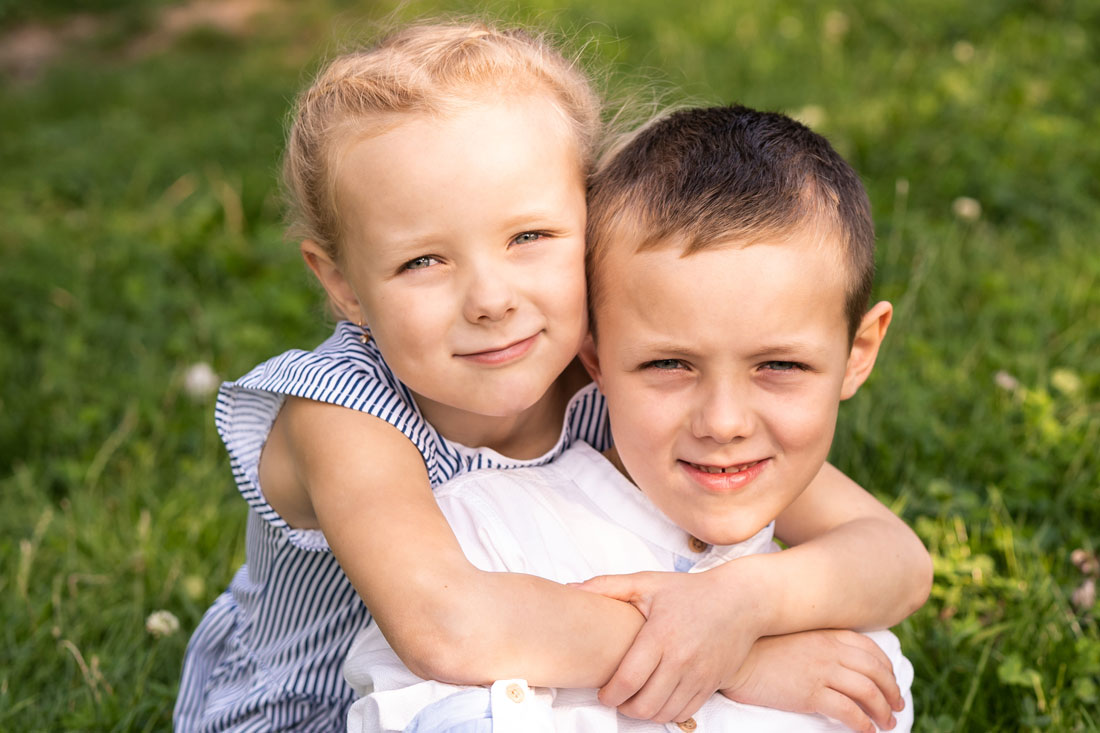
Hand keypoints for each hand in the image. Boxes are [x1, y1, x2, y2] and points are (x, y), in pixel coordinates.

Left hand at [573, 569, 762, 723]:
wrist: (741, 601)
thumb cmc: (690, 591)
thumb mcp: (648, 582)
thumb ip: (608, 586)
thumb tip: (573, 588)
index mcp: (661, 635)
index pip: (628, 680)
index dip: (609, 695)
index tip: (601, 693)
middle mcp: (681, 659)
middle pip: (644, 704)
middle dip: (623, 708)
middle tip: (615, 698)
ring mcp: (699, 675)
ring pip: (664, 713)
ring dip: (643, 713)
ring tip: (634, 700)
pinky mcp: (712, 684)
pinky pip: (685, 712)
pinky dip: (667, 714)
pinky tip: (657, 700)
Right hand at [721, 629, 904, 732]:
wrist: (735, 657)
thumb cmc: (758, 648)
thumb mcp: (793, 636)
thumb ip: (816, 641)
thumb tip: (834, 657)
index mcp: (827, 634)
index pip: (870, 650)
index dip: (886, 668)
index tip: (891, 682)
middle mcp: (830, 650)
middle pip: (876, 672)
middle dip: (892, 691)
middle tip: (897, 706)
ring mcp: (822, 671)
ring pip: (868, 692)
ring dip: (883, 711)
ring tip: (887, 724)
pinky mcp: (810, 693)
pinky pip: (848, 711)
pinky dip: (863, 723)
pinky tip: (867, 732)